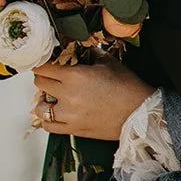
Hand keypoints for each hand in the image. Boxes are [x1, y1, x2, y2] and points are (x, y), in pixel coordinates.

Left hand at [32, 59, 153, 139]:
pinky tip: (55, 114)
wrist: (140, 114)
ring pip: (39, 108)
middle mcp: (68, 96)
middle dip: (43, 78)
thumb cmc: (128, 88)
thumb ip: (91, 54)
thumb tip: (81, 50)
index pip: (44, 67)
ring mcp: (69, 115)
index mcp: (75, 76)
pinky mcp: (74, 130)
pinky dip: (48, 120)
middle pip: (39, 84)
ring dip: (43, 101)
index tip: (45, 63)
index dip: (43, 63)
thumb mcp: (109, 63)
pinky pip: (49, 127)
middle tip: (50, 77)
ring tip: (51, 98)